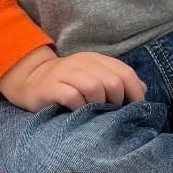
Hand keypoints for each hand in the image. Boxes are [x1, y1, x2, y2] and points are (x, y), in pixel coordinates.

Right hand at [0, 46, 146, 112]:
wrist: (30, 79)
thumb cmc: (68, 83)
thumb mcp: (94, 75)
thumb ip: (117, 80)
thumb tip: (143, 90)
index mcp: (96, 60)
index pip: (125, 72)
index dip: (135, 92)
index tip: (135, 108)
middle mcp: (82, 63)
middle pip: (112, 82)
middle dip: (117, 101)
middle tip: (111, 112)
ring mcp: (65, 74)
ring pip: (94, 88)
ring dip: (99, 104)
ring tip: (95, 112)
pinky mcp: (51, 87)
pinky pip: (72, 97)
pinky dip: (80, 107)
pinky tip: (79, 112)